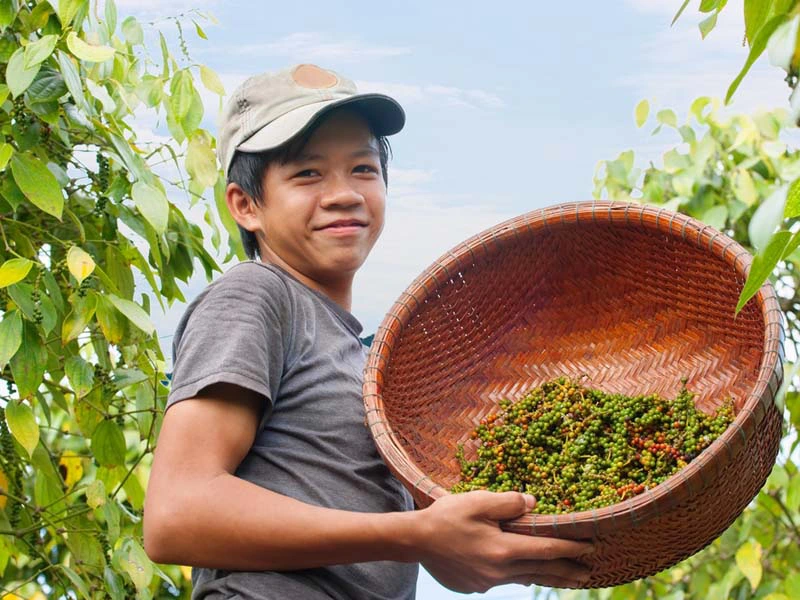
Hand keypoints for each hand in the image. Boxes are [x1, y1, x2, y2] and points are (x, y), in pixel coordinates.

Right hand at [416, 491, 592, 592]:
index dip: (571, 549)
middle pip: (541, 571)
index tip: (591, 547)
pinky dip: (520, 577)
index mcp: (503, 549)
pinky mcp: (475, 585)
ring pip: (524, 578)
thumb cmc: (445, 517)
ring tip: (565, 577)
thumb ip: (508, 502)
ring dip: (547, 576)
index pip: (546, 551)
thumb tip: (533, 504)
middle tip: (588, 572)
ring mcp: (487, 582)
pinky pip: (504, 581)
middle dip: (566, 570)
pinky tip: (525, 576)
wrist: (414, 541)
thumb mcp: (477, 501)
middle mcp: (499, 571)